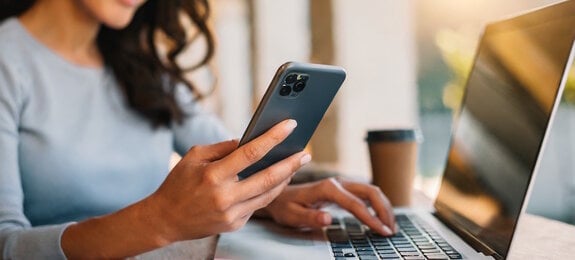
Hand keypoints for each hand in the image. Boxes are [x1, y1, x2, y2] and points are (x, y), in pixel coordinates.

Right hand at [147, 119, 310, 241]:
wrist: (165, 219)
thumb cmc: (178, 183)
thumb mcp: (194, 157)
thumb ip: (223, 148)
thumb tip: (249, 140)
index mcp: (213, 175)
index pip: (251, 152)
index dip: (273, 137)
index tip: (289, 126)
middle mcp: (224, 196)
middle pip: (268, 177)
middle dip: (291, 164)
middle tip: (305, 153)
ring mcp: (231, 214)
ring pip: (268, 194)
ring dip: (285, 179)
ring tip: (295, 165)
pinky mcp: (235, 225)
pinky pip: (257, 205)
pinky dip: (267, 192)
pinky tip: (275, 181)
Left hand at [260, 177, 395, 235]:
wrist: (279, 196)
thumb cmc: (285, 207)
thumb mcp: (293, 216)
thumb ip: (311, 217)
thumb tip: (328, 220)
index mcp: (328, 188)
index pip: (356, 204)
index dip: (371, 218)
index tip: (383, 231)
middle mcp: (338, 182)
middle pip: (370, 191)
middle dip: (385, 210)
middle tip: (391, 230)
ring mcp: (342, 184)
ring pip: (371, 191)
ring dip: (384, 207)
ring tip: (390, 226)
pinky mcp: (343, 190)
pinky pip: (366, 195)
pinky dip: (377, 205)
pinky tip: (381, 218)